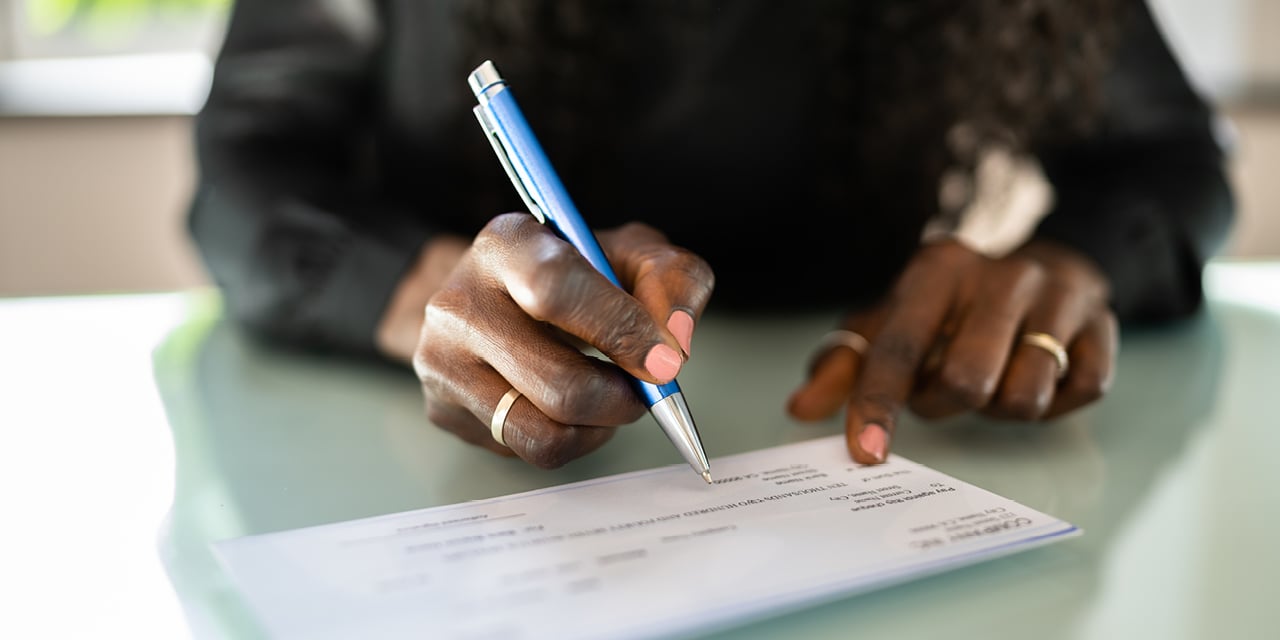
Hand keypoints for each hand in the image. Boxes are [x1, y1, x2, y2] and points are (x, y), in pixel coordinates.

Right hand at [411, 213, 713, 467]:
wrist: (494, 295)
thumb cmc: (571, 275)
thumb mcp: (629, 253)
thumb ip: (672, 279)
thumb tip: (675, 341)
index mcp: (506, 244)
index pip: (556, 289)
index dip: (619, 329)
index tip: (662, 360)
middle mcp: (459, 302)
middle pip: (558, 383)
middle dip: (621, 398)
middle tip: (642, 389)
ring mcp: (442, 361)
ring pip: (543, 432)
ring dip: (598, 426)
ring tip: (608, 397)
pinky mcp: (443, 408)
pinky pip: (527, 451)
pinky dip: (570, 439)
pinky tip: (571, 409)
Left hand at [787, 238, 1116, 464]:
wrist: (1047, 266)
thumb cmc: (954, 309)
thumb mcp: (891, 323)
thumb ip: (843, 366)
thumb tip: (800, 408)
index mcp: (937, 269)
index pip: (898, 347)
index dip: (878, 404)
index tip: (867, 453)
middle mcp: (1001, 275)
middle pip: (964, 380)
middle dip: (948, 404)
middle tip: (948, 388)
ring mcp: (1058, 296)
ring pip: (1024, 396)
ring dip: (1003, 407)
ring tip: (997, 376)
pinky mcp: (1104, 324)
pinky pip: (1080, 393)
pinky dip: (1055, 405)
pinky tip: (1042, 374)